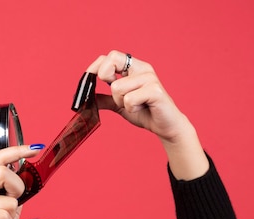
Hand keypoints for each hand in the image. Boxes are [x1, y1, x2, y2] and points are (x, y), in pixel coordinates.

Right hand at [0, 145, 42, 218]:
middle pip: (4, 174)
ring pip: (10, 201)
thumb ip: (15, 190)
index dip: (18, 151)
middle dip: (16, 189)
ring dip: (11, 216)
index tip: (36, 148)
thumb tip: (31, 174)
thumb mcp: (9, 205)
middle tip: (11, 204)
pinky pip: (5, 216)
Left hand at [87, 50, 208, 179]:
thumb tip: (87, 98)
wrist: (165, 127)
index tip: (89, 79)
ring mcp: (150, 78)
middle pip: (113, 58)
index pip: (110, 56)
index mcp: (134, 68)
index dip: (95, 66)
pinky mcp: (155, 91)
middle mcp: (142, 68)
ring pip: (117, 87)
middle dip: (106, 78)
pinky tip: (141, 109)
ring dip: (120, 102)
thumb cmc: (145, 113)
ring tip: (134, 106)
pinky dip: (130, 109)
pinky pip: (129, 99)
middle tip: (116, 94)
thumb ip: (106, 99)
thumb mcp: (120, 105)